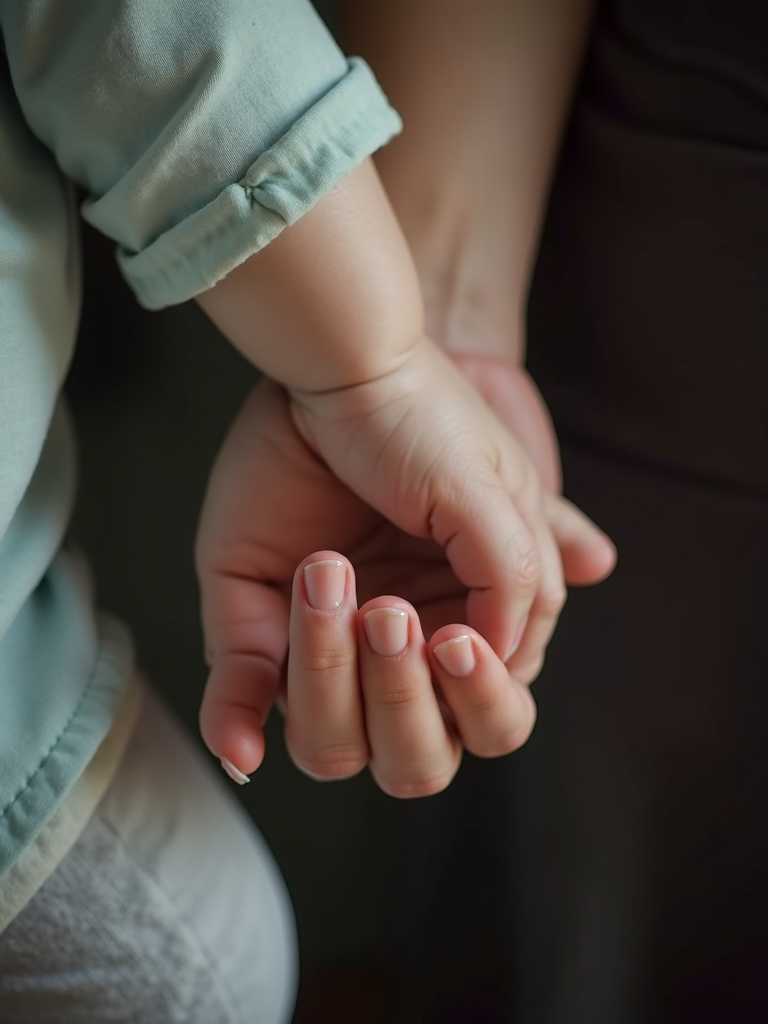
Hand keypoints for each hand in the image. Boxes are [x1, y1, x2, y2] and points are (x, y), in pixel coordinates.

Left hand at [196, 347, 613, 793]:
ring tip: (328, 572)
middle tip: (389, 615)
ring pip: (332, 742)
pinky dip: (239, 729)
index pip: (492, 719)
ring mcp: (326, 650)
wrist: (345, 365)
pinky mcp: (256, 628)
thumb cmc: (429, 424)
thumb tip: (506, 658)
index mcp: (468, 631)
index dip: (478, 699)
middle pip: (416, 757)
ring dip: (331, 678)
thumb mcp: (498, 494)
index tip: (455, 638)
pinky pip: (243, 703)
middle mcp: (399, 656)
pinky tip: (243, 745)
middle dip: (403, 700)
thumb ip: (520, 582)